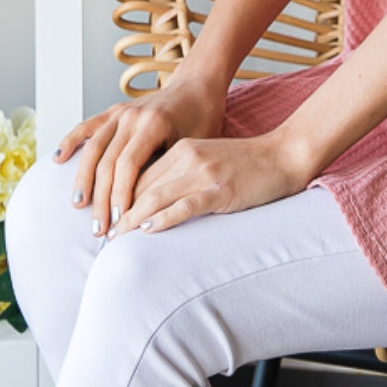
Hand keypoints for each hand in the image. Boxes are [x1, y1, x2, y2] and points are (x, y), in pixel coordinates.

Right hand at [53, 73, 226, 237]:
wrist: (197, 87)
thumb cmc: (202, 120)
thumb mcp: (195, 145)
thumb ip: (171, 170)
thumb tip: (151, 208)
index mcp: (153, 124)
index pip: (128, 165)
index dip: (121, 195)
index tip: (120, 221)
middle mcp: (132, 116)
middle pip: (107, 162)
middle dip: (101, 198)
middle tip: (99, 228)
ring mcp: (121, 112)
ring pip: (93, 148)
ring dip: (83, 179)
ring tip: (79, 206)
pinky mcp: (114, 111)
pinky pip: (87, 126)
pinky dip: (71, 141)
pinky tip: (58, 158)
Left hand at [111, 128, 309, 235]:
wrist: (285, 155)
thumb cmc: (249, 163)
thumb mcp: (210, 160)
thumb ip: (184, 173)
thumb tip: (155, 200)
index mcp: (183, 149)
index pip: (140, 173)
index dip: (119, 196)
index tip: (106, 217)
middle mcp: (188, 157)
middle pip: (141, 186)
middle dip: (118, 211)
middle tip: (101, 234)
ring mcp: (204, 173)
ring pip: (155, 196)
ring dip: (131, 220)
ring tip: (115, 238)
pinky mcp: (220, 190)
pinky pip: (184, 205)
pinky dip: (162, 219)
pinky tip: (147, 230)